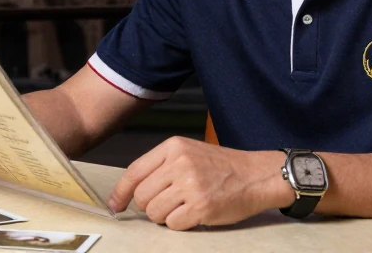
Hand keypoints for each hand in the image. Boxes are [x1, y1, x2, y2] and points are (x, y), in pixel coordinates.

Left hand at [107, 136, 290, 229]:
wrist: (256, 175)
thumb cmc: (221, 167)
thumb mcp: (188, 153)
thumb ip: (161, 166)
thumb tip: (130, 191)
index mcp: (173, 147)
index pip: (134, 171)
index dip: (121, 192)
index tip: (115, 205)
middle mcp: (179, 163)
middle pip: (142, 196)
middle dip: (149, 206)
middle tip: (167, 203)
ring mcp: (190, 185)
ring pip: (154, 212)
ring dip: (165, 216)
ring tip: (183, 207)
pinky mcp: (201, 206)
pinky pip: (173, 224)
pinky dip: (180, 224)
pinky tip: (194, 213)